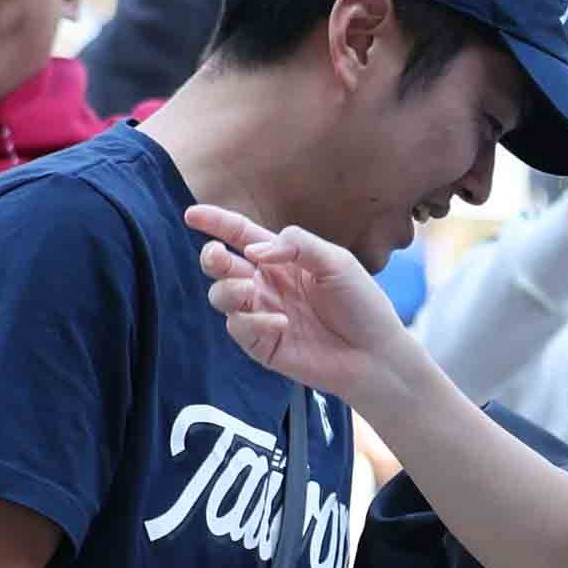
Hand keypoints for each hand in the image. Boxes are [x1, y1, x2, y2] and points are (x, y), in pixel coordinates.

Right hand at [185, 205, 421, 404]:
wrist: (376, 353)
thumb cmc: (361, 304)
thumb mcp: (336, 261)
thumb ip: (296, 245)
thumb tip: (253, 249)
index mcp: (282, 259)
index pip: (241, 236)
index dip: (216, 223)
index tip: (191, 214)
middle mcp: (266, 284)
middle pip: (222, 266)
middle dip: (212, 257)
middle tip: (218, 256)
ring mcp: (261, 314)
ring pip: (221, 296)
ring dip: (228, 289)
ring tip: (250, 289)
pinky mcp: (262, 345)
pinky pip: (239, 328)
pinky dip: (254, 322)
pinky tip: (281, 322)